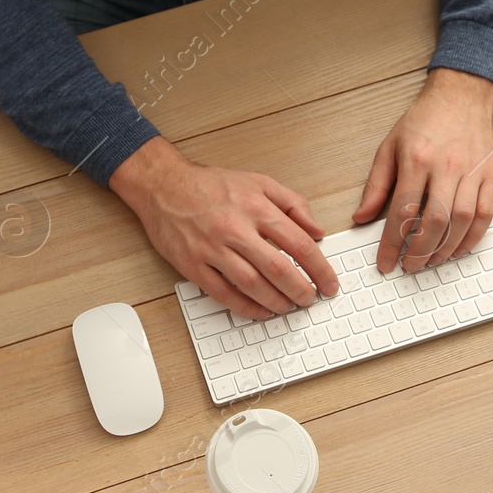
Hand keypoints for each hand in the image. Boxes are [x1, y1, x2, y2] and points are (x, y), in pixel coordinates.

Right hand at [110, 136, 339, 318]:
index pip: (299, 244)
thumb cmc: (211, 185)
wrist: (163, 185)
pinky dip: (246, 307)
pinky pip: (224, 294)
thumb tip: (317, 231)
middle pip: (279, 269)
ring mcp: (213, 248)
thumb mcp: (259, 182)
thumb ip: (293, 203)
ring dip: (277, 302)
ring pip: (253, 285)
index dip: (320, 269)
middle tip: (311, 299)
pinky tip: (260, 311)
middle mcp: (236, 228)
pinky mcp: (193, 265)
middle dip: (301, 291)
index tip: (328, 282)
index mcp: (256, 207)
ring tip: (288, 307)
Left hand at [354, 68, 492, 272]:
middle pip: (434, 221)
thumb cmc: (423, 120)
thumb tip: (361, 217)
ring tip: (432, 261)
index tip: (386, 262)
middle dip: (420, 252)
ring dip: (446, 249)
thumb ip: (376, 185)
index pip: (402, 211)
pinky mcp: (490, 175)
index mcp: (416, 159)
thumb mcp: (389, 147)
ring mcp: (471, 171)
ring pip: (461, 221)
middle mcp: (445, 166)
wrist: (460, 95)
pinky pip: (485, 213)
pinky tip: (460, 248)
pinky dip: (473, 237)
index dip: (392, 243)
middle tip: (410, 266)